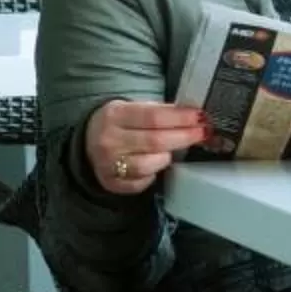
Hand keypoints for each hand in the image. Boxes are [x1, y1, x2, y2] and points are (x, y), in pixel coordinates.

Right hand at [85, 99, 212, 196]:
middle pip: (156, 141)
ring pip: (150, 165)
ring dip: (168, 157)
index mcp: (115, 115)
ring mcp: (109, 164)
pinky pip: (142, 182)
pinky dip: (154, 174)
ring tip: (172, 149)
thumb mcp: (132, 108)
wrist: (88, 142)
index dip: (180, 118)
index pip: (153, 116)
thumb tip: (192, 115)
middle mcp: (109, 140)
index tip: (200, 117)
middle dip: (184, 137)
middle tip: (203, 133)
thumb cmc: (119, 123)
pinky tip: (155, 164)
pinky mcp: (112, 183)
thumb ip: (159, 111)